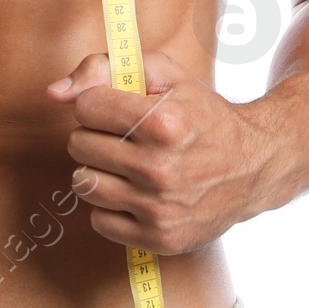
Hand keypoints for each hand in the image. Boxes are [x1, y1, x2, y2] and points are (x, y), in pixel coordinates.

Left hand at [46, 51, 280, 253]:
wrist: (254, 165)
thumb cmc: (201, 114)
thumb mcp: (163, 74)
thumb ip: (103, 68)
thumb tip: (54, 93)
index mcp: (162, 123)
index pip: (84, 107)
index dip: (97, 103)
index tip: (117, 108)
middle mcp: (160, 168)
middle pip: (78, 145)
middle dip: (95, 135)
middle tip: (125, 137)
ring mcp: (160, 209)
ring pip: (83, 183)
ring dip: (100, 171)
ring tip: (129, 164)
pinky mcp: (160, 239)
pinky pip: (99, 220)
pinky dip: (112, 206)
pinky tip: (137, 193)